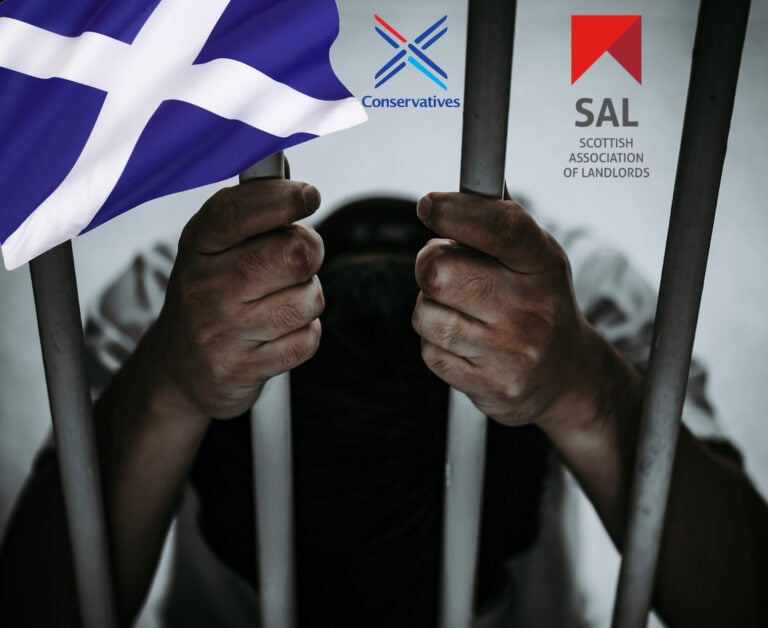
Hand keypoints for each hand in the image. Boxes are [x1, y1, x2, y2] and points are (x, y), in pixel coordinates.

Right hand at [153, 180, 324, 418]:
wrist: (182, 369)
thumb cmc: (212, 295)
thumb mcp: (217, 248)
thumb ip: (252, 210)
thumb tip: (287, 166)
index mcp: (198, 245)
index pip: (239, 210)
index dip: (282, 198)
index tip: (307, 196)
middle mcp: (205, 286)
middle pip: (295, 254)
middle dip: (310, 252)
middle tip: (298, 259)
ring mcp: (222, 331)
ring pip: (309, 298)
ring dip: (309, 298)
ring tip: (281, 300)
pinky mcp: (243, 368)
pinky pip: (309, 339)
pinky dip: (305, 333)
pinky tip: (279, 332)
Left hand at [412, 192, 596, 426]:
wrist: (566, 377)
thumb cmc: (538, 304)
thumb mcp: (535, 258)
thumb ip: (502, 221)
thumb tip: (476, 176)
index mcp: (542, 264)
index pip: (499, 226)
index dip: (454, 211)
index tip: (430, 206)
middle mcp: (531, 307)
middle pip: (438, 270)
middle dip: (429, 265)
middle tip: (445, 270)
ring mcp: (512, 351)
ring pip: (425, 313)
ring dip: (430, 308)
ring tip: (460, 311)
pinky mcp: (491, 386)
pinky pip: (430, 351)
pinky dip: (435, 344)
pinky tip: (464, 342)